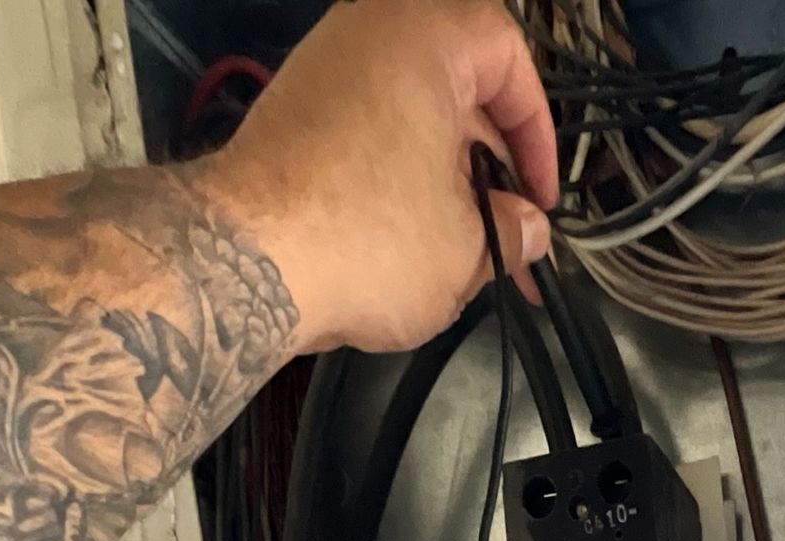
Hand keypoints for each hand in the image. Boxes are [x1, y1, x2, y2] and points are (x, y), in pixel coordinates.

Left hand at [203, 0, 557, 354]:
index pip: (507, 52)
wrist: (245, 263)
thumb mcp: (467, 245)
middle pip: (458, 88)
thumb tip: (526, 230)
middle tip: (509, 234)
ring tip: (462, 253)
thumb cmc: (361, 235)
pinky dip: (397, 181)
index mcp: (424, 35)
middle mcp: (368, 33)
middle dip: (491, 168)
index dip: (536, 130)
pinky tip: (409, 244)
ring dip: (446, 182)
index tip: (540, 192)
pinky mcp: (292, 114)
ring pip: (412, 118)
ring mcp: (322, 71)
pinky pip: (367, 135)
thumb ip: (511, 231)